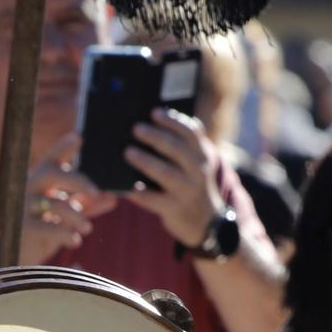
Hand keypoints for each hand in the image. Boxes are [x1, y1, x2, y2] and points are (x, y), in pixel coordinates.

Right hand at [18, 132, 117, 262]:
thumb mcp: (67, 215)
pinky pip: (48, 227)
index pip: (52, 158)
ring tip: (88, 228)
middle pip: (54, 174)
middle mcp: (29, 187)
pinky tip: (75, 242)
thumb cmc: (45, 230)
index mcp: (40, 180)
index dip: (63, 147)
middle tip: (96, 192)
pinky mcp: (23, 227)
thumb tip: (112, 197)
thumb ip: (87, 204)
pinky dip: (66, 234)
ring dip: (77, 216)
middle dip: (78, 181)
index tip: (79, 137)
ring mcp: (24, 206)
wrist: (19, 257)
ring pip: (57, 203)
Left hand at [122, 110, 222, 248]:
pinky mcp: (174, 209)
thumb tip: (146, 124)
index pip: (191, 132)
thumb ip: (181, 145)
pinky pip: (154, 199)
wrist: (205, 220)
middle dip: (156, 137)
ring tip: (128, 152)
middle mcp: (198, 171)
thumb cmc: (190, 183)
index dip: (173, 121)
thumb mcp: (195, 163)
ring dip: (146, 161)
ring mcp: (187, 191)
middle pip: (178, 149)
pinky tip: (126, 186)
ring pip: (166, 174)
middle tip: (136, 128)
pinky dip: (139, 193)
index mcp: (202, 154)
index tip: (154, 111)